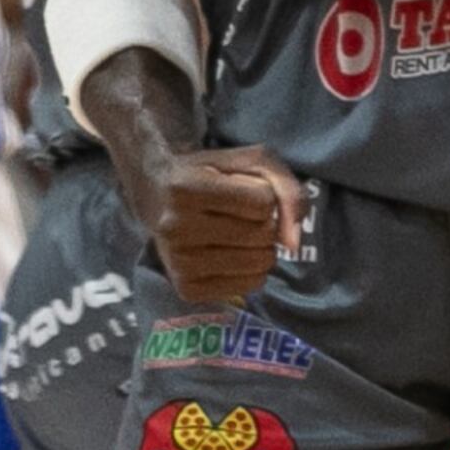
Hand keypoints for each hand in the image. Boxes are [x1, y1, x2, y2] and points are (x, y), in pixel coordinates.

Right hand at [112, 142, 303, 303]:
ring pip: (259, 263)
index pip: (263, 201)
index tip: (241, 189)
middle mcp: (175, 227)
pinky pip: (249, 286)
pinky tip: (231, 254)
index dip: (263, 193)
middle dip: (264, 222)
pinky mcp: (185, 288)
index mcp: (185, 187)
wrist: (157, 195)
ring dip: (261, 247)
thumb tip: (293, 244)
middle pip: (262, 234)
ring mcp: (178, 262)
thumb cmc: (209, 173)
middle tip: (240, 213)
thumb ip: (286, 188)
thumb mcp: (250, 161)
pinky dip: (251, 270)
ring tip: (238, 233)